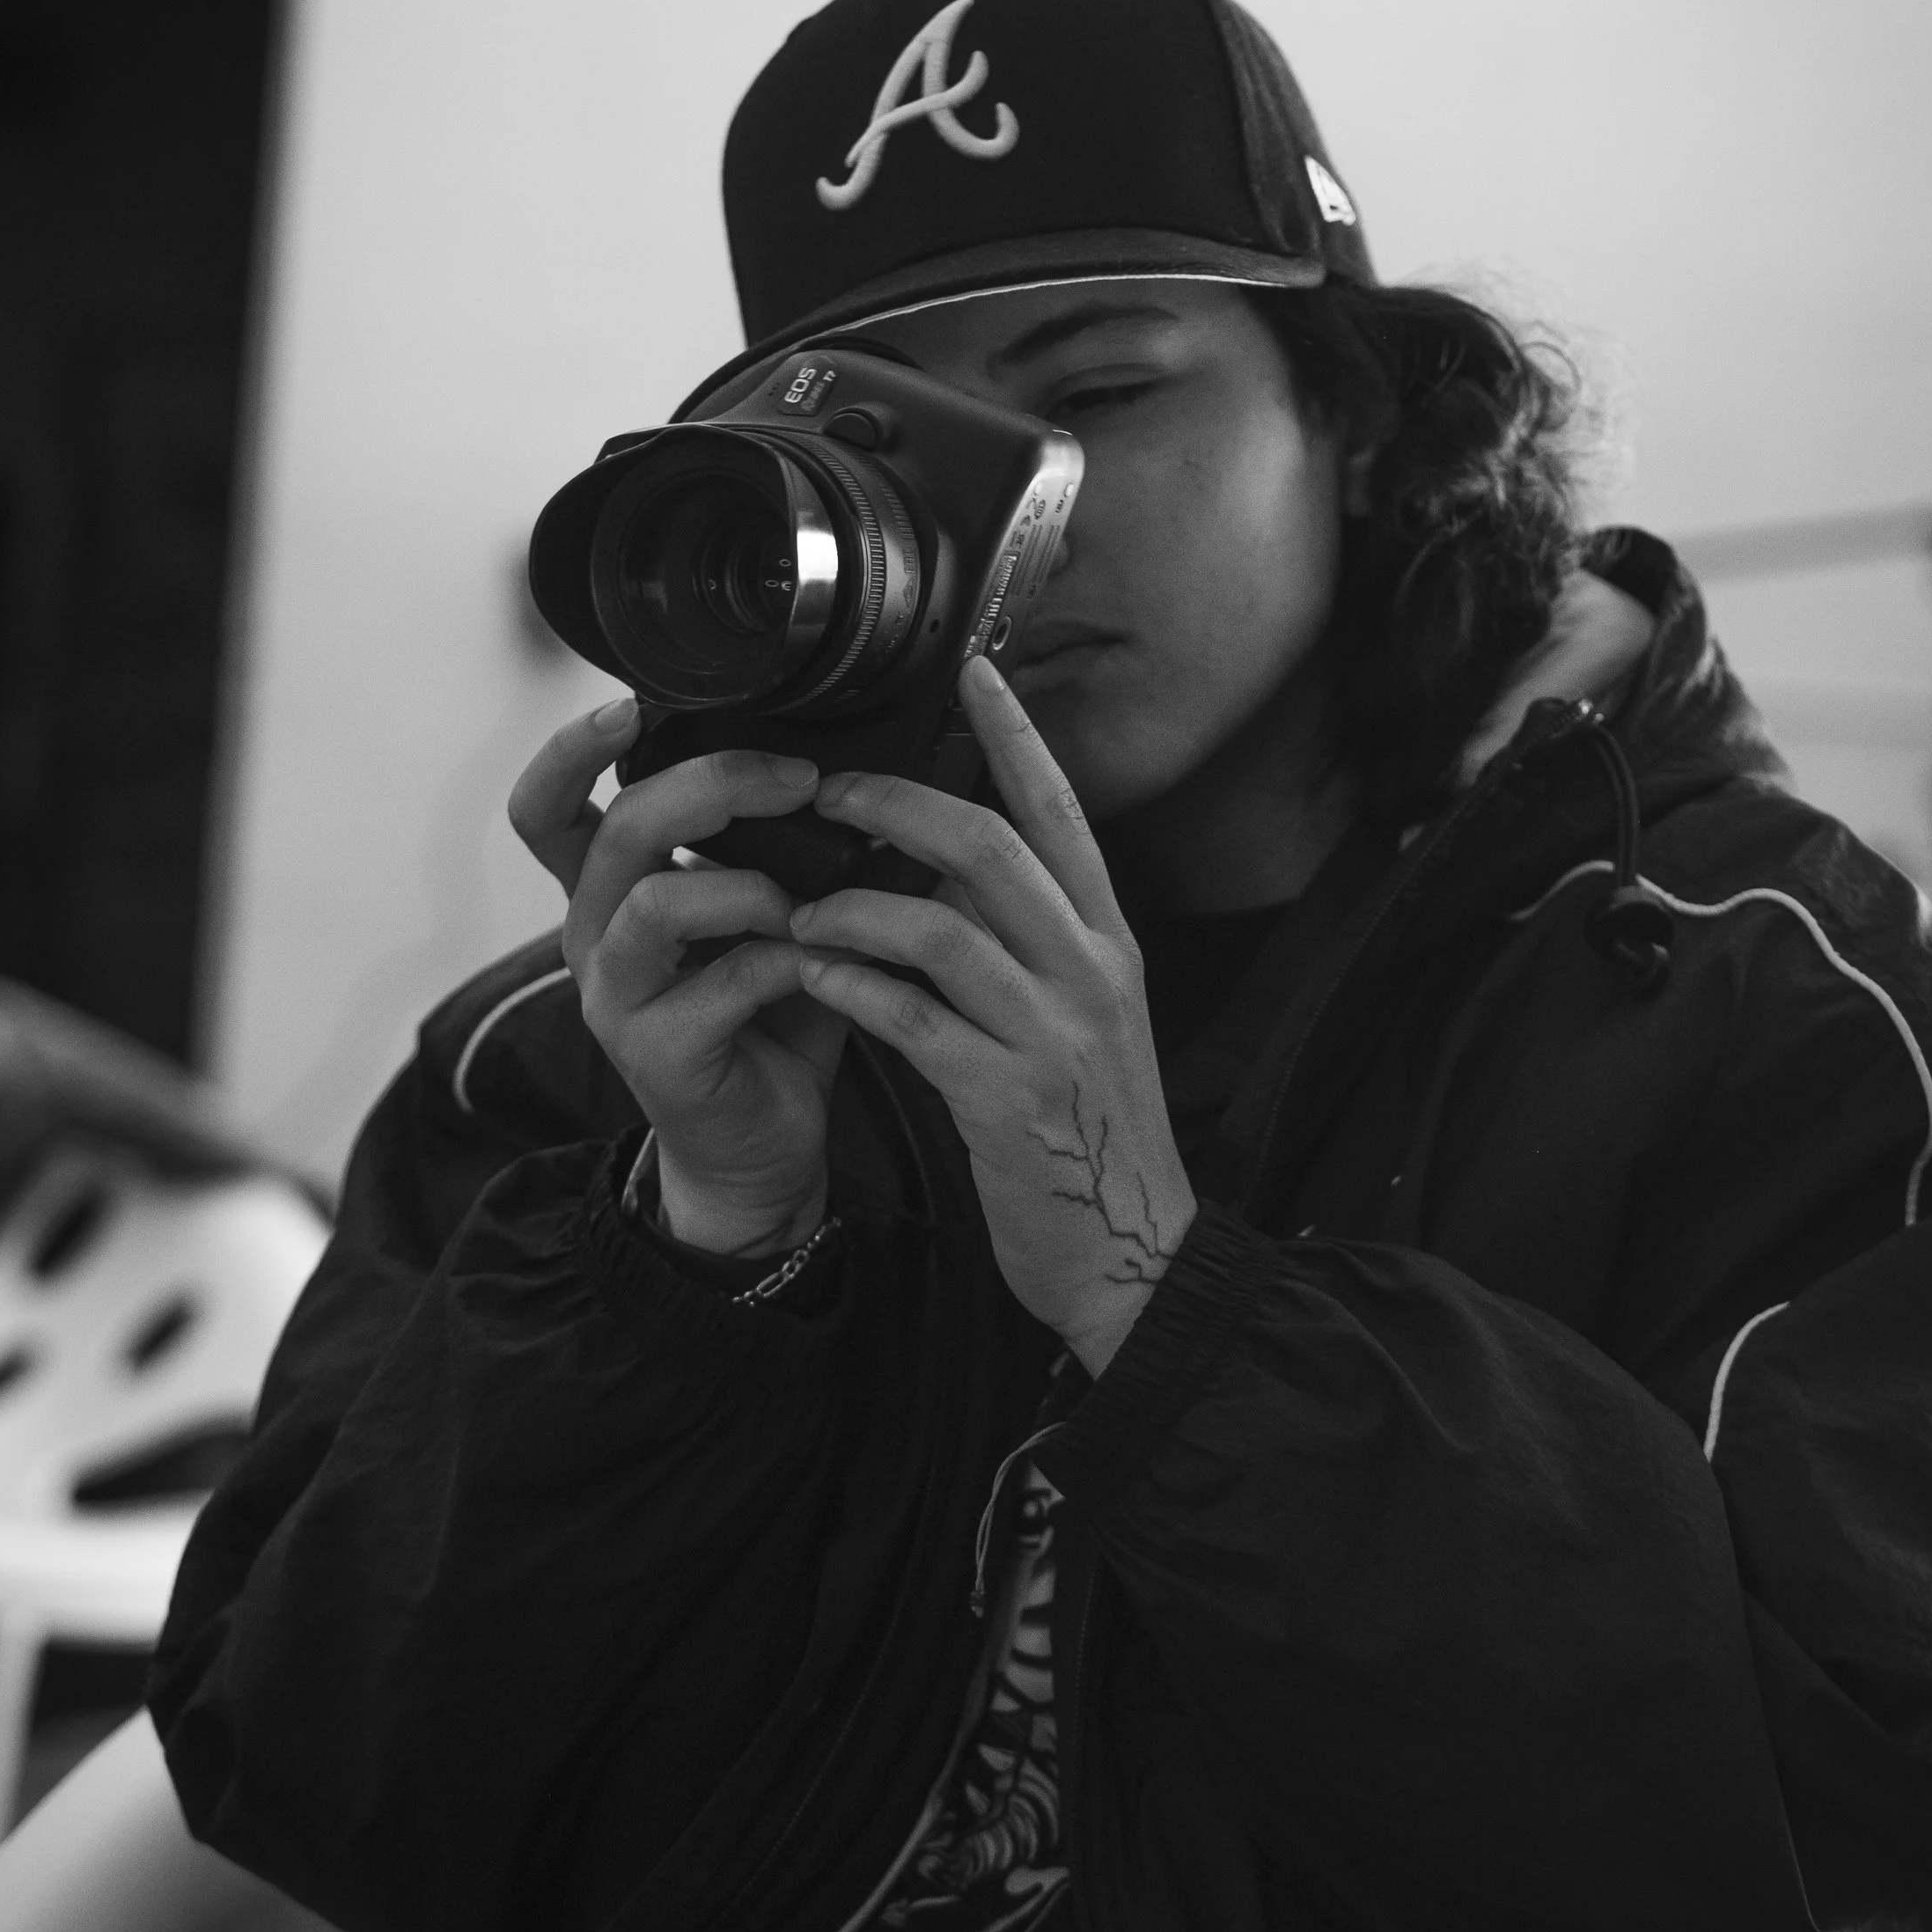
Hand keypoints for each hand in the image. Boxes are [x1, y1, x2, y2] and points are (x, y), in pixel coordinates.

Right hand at [507, 699, 846, 1253]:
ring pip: (656, 901)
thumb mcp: (768, 914)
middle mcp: (594, 934)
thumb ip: (781, 846)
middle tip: (798, 779)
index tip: (632, 703)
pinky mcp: (656, 1053)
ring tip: (811, 899)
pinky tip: (826, 962)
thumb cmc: (769, 1017)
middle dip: (713, 786)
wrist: (762, 1148)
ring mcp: (615, 996)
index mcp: (608, 889)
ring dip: (751, 884)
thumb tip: (852, 759)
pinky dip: (785, 959)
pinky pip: (720, 982)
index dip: (573, 749)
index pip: (548, 805)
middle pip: (619, 827)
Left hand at [789, 660, 1193, 1372]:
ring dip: (853, 908)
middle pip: (993, 849)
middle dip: (900, 807)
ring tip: (800, 907)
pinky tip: (811, 978)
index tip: (970, 673)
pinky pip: (911, 1019)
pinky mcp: (1005, 1100)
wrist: (1131, 1257)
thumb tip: (943, 868)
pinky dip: (852, 989)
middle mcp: (1090, 973)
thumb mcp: (1080, 1019)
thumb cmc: (1089, 1134)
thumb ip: (1028, 943)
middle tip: (828, 792)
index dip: (1017, 738)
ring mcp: (1053, 1035)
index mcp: (1110, 943)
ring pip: (940, 929)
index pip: (1063, 815)